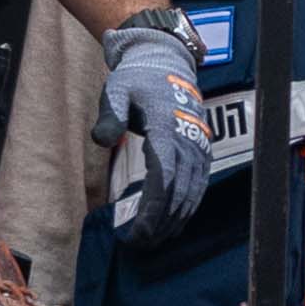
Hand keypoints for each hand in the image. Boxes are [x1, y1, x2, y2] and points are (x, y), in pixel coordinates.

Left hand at [96, 11, 226, 237]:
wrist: (165, 61)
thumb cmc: (136, 79)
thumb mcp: (117, 90)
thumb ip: (110, 116)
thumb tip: (102, 140)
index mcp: (166, 127)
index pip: (164, 178)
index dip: (153, 210)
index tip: (137, 233)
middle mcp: (187, 139)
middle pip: (179, 191)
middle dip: (162, 222)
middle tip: (140, 244)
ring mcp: (198, 144)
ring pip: (193, 191)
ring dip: (176, 219)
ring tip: (156, 240)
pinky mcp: (202, 148)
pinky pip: (199, 183)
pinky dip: (188, 206)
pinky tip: (175, 222)